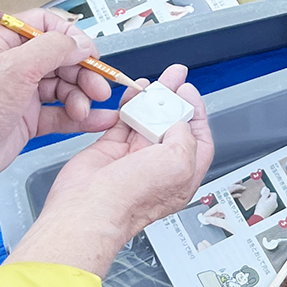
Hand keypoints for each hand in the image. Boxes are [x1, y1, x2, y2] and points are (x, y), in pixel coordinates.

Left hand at [0, 8, 117, 188]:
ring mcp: (21, 92)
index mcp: (2, 42)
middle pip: (60, 58)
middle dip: (82, 72)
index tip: (89, 52)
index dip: (70, 37)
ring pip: (63, 86)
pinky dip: (80, 116)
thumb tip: (80, 43)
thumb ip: (53, 49)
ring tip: (85, 109)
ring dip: (81, 96)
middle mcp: (13, 65)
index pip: (44, 26)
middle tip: (98, 87)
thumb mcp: (16, 68)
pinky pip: (61, 112)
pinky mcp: (29, 118)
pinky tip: (96, 119)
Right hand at [8, 66, 214, 276]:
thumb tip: (177, 122)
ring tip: (159, 79)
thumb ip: (185, 137)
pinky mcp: (111, 150)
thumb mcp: (178, 163)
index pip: (197, 140)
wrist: (89, 207)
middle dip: (174, 100)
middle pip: (172, 126)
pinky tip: (135, 92)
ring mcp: (135, 158)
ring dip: (153, 99)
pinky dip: (130, 105)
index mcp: (182, 176)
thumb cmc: (131, 198)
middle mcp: (159, 168)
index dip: (196, 115)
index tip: (190, 94)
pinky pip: (124, 121)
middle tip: (176, 79)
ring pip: (148, 120)